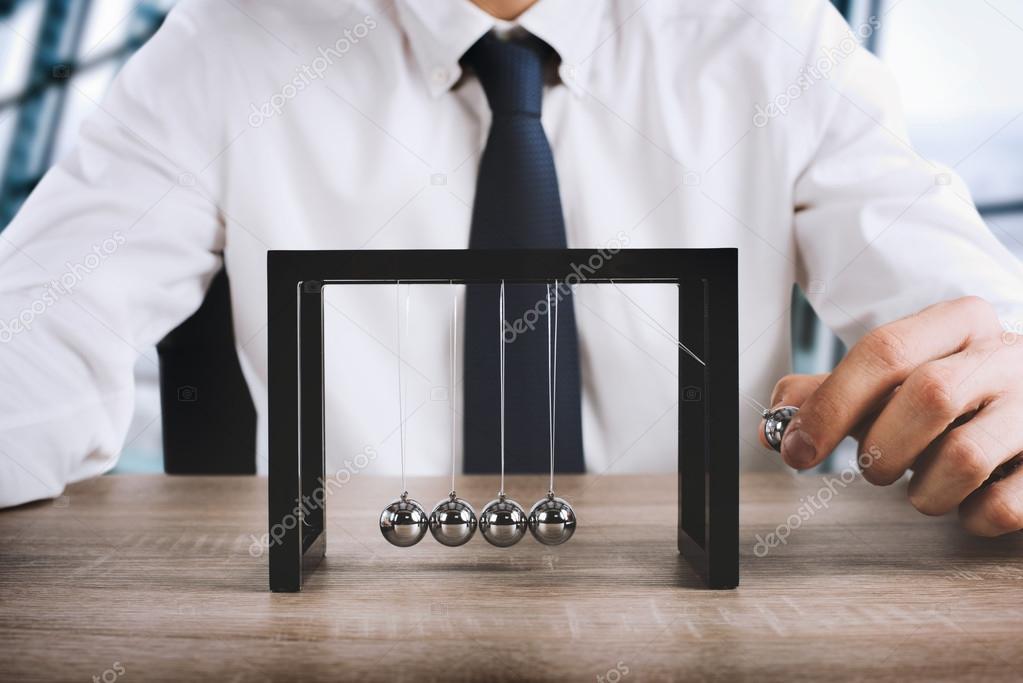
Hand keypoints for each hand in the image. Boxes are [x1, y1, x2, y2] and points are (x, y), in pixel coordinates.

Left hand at [761, 297, 1022, 535]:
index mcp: (959, 323)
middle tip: (877, 467)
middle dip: (881, 448)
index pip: (884, 350)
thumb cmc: (958, 398)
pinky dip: (968, 517)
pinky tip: (969, 501)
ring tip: (928, 483)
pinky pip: (1002, 506)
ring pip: (964, 458)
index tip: (795, 451)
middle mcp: (1009, 355)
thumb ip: (831, 396)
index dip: (830, 405)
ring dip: (924, 490)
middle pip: (928, 396)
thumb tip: (772, 427)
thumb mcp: (895, 382)